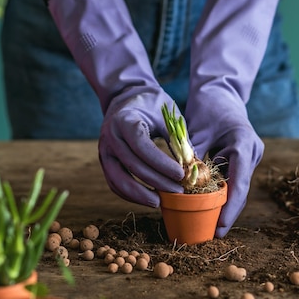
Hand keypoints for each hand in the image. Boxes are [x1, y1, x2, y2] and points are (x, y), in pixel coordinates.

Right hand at [99, 87, 183, 207]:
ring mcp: (104, 150)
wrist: (126, 97)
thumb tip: (193, 165)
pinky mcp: (105, 161)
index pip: (141, 146)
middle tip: (178, 190)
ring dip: (139, 195)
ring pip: (118, 180)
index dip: (161, 163)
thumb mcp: (166, 114)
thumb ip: (177, 138)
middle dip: (157, 181)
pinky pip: (114, 183)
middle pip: (132, 165)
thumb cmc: (151, 104)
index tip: (180, 174)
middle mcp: (110, 136)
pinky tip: (148, 198)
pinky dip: (130, 194)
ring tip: (160, 202)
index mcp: (124, 120)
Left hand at [187, 0, 281, 235]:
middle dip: (228, 212)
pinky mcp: (243, 158)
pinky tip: (211, 211)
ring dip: (225, 206)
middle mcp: (251, 151)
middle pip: (240, 188)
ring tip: (211, 229)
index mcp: (242, 141)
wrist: (220, 90)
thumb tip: (181, 183)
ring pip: (237, 186)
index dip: (231, 206)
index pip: (239, 180)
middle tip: (214, 234)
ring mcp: (249, 155)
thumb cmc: (207, 105)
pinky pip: (233, 180)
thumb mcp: (196, 129)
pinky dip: (222, 194)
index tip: (220, 226)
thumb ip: (192, 154)